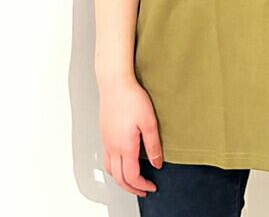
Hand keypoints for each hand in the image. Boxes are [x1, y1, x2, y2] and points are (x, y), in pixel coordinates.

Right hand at [98, 77, 162, 196]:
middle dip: (131, 188)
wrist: (115, 84)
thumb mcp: (149, 122)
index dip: (142, 185)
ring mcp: (106, 141)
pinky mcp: (104, 133)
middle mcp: (112, 147)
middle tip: (143, 190)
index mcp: (124, 147)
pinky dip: (114, 168)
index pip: (132, 176)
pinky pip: (106, 158)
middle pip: (119, 178)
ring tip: (133, 180)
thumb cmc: (132, 98)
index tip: (152, 187)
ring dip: (121, 180)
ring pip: (110, 170)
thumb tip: (157, 163)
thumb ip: (153, 145)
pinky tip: (122, 161)